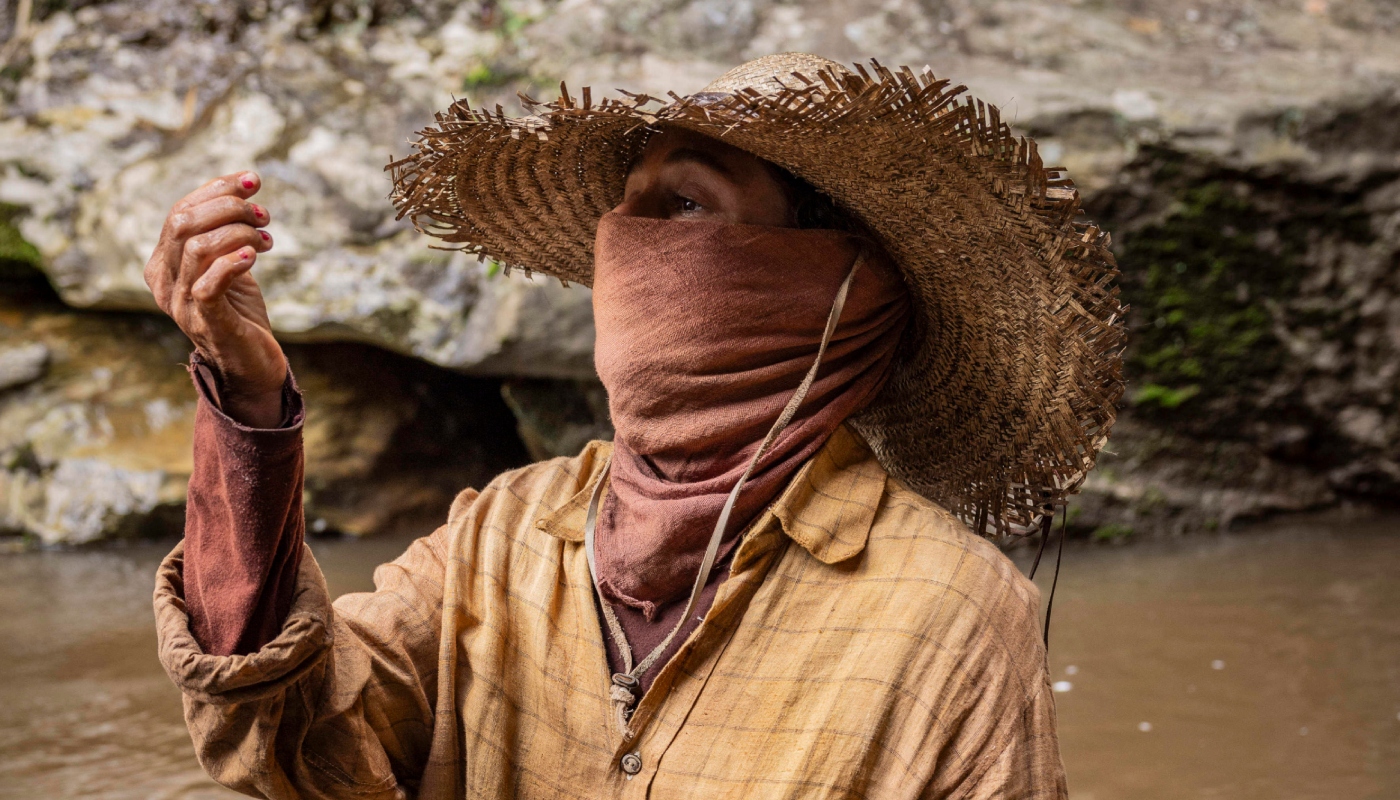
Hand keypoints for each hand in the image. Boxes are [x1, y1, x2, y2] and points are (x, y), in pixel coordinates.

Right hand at [145, 171, 286, 427]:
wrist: (251, 365)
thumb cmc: (240, 313)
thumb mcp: (228, 265)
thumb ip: (224, 233)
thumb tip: (243, 188)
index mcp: (163, 264)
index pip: (179, 212)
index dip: (215, 189)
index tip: (252, 180)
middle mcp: (164, 282)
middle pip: (183, 223)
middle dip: (228, 206)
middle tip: (263, 213)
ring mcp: (181, 304)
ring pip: (197, 248)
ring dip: (238, 232)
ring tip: (266, 238)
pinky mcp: (205, 323)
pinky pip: (208, 285)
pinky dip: (233, 263)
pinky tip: (256, 256)